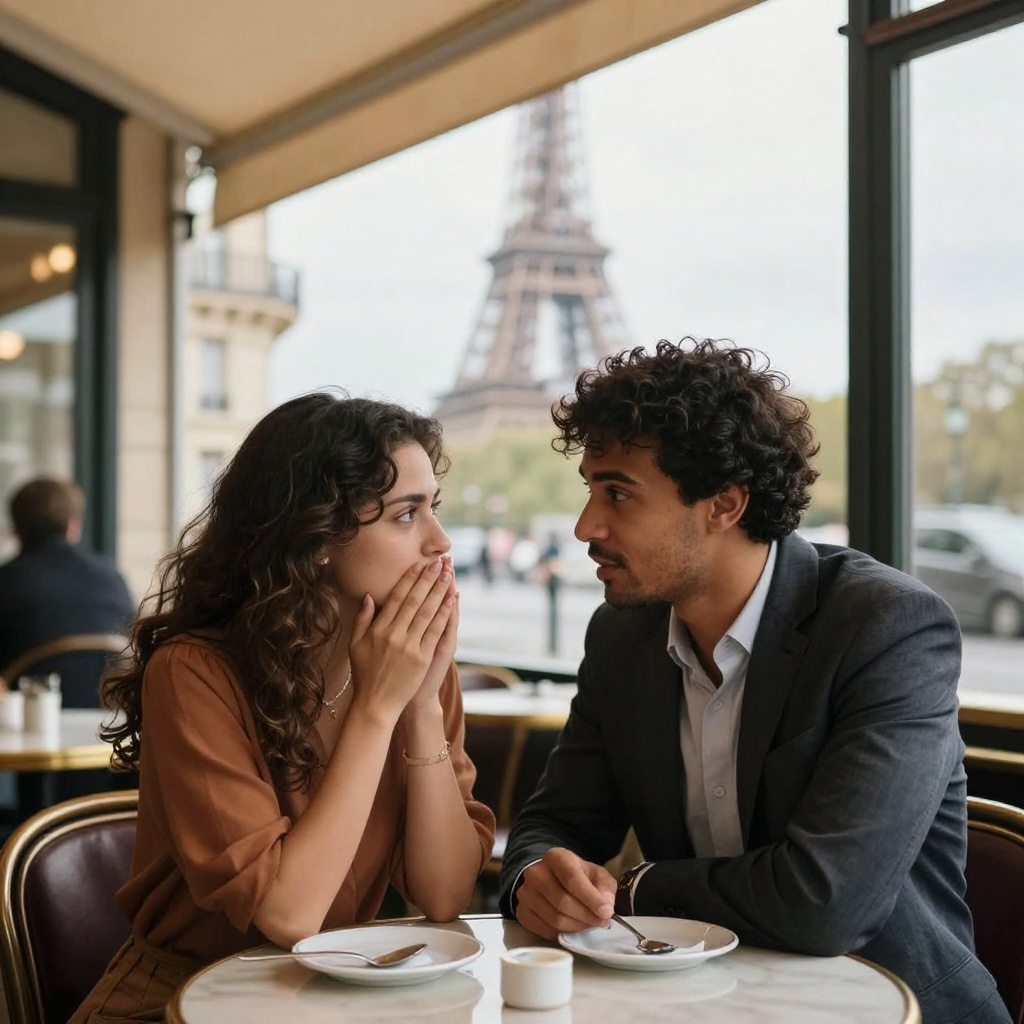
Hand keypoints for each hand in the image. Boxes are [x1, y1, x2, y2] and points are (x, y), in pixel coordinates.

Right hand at [348, 559, 455, 721]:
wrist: (376, 704)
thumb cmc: (365, 674)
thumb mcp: (355, 645)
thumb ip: (362, 619)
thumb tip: (370, 596)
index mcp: (378, 630)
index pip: (397, 598)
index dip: (409, 579)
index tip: (419, 564)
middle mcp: (394, 635)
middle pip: (415, 600)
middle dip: (428, 579)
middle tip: (439, 562)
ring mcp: (410, 646)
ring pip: (428, 612)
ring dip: (439, 591)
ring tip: (448, 574)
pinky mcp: (422, 658)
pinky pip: (436, 630)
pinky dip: (444, 613)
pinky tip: (451, 599)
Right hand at [514, 848, 615, 938]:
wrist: (552, 878)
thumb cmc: (578, 876)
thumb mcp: (596, 875)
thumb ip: (604, 889)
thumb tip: (605, 908)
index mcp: (556, 857)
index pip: (572, 879)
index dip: (591, 899)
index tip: (606, 912)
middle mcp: (536, 872)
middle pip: (562, 902)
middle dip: (586, 916)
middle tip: (601, 922)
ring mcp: (526, 893)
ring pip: (555, 919)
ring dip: (577, 926)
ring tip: (589, 924)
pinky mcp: (522, 912)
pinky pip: (545, 930)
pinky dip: (563, 933)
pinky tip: (573, 926)